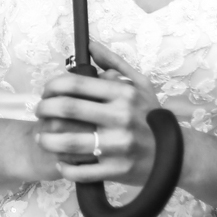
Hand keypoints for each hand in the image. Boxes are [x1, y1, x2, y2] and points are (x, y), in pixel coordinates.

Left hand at [34, 41, 159, 185]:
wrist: (177, 155)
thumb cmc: (152, 116)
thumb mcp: (140, 84)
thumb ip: (113, 63)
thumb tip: (89, 45)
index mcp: (123, 94)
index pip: (76, 84)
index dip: (52, 86)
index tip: (46, 91)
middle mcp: (121, 118)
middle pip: (67, 110)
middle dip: (44, 109)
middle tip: (39, 111)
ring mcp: (119, 146)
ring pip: (69, 142)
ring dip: (47, 139)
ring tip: (42, 136)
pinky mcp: (118, 171)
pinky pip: (81, 171)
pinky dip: (65, 167)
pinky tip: (61, 160)